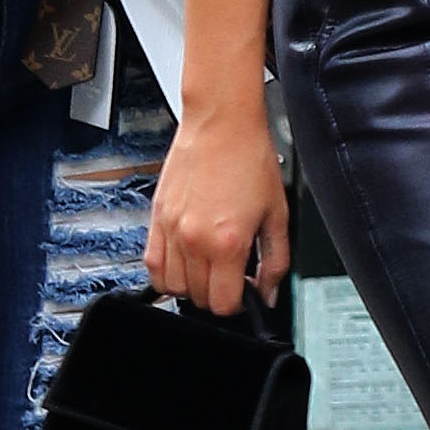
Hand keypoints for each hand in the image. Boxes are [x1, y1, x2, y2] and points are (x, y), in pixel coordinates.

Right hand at [147, 103, 287, 314]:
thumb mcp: (278, 215)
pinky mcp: (156, 218)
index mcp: (227, 242)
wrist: (222, 125)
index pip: (222, 304)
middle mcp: (193, 240)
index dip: (238, 304)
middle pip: (197, 298)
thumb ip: (276, 261)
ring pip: (171, 287)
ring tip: (209, 267)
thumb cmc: (250, 160)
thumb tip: (269, 293)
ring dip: (191, 286)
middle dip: (217, 294)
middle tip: (231, 275)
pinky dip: (166, 272)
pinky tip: (185, 261)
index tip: (245, 292)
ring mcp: (170, 230)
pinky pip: (152, 264)